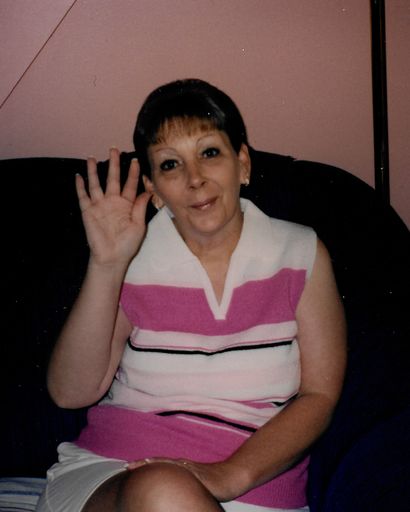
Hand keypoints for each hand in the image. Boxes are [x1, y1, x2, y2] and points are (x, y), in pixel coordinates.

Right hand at [76, 148, 151, 266]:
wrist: (111, 257)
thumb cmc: (127, 244)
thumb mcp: (139, 226)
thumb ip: (140, 207)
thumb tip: (147, 191)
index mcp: (127, 205)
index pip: (130, 184)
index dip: (133, 173)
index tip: (136, 160)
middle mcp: (113, 202)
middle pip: (113, 178)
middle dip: (114, 164)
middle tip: (114, 148)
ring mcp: (100, 205)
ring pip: (96, 184)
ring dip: (93, 171)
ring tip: (91, 157)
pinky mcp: (88, 211)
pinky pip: (83, 196)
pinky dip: (80, 186)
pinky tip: (78, 176)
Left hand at [126, 457, 242, 501]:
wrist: (232, 476)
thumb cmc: (215, 483)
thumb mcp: (196, 484)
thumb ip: (185, 486)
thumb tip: (174, 495)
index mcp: (182, 467)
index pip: (160, 465)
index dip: (145, 465)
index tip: (129, 467)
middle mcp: (183, 465)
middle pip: (159, 462)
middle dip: (143, 464)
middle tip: (126, 466)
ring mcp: (188, 468)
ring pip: (166, 464)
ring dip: (152, 463)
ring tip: (138, 465)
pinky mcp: (195, 473)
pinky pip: (179, 470)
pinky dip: (168, 468)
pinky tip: (161, 468)